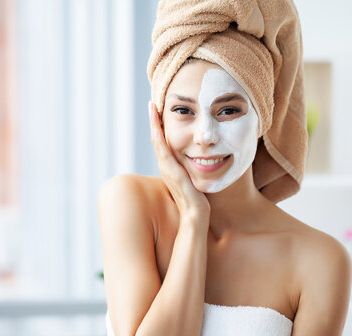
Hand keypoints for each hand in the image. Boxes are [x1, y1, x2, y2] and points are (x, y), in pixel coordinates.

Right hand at [149, 101, 209, 217]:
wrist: (195, 216)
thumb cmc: (197, 201)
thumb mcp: (192, 181)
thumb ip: (191, 172)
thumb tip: (199, 161)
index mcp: (170, 168)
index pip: (163, 144)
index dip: (160, 128)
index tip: (159, 113)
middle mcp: (165, 166)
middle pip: (157, 139)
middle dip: (155, 121)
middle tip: (152, 103)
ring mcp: (166, 168)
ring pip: (157, 140)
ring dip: (154, 123)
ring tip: (152, 107)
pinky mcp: (170, 170)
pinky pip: (162, 148)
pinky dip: (158, 134)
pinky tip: (157, 122)